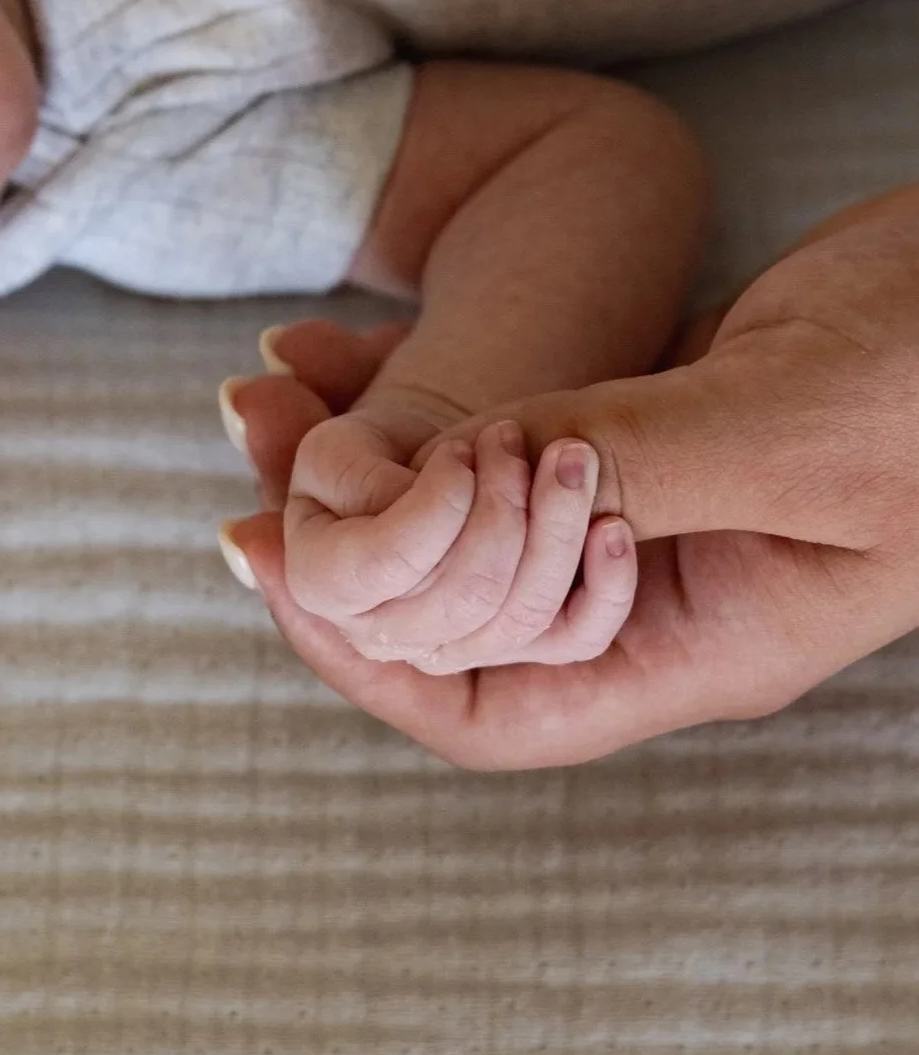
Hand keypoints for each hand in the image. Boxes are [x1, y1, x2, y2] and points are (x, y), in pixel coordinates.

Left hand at [218, 185, 918, 767]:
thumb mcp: (806, 429)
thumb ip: (648, 459)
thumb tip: (483, 472)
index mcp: (692, 641)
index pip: (492, 707)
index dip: (367, 658)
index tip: (273, 565)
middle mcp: (648, 589)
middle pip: (448, 607)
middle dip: (333, 539)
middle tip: (248, 441)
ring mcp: (636, 508)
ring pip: (454, 516)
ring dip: (352, 461)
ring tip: (263, 391)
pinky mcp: (629, 428)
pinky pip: (488, 434)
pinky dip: (409, 400)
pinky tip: (339, 347)